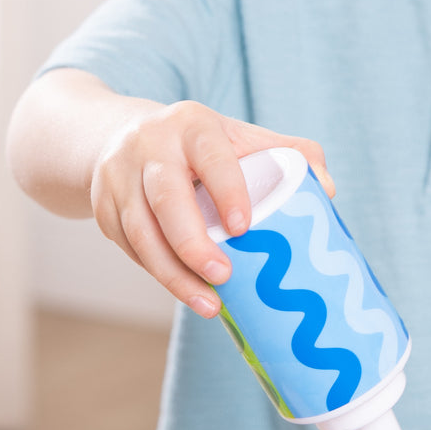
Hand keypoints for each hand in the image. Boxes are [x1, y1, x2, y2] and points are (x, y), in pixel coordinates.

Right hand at [90, 100, 332, 316]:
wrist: (119, 136)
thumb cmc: (198, 147)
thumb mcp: (239, 138)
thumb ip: (289, 154)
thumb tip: (327, 191)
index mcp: (190, 125)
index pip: (209, 155)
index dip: (226, 189)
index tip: (243, 227)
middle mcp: (148, 146)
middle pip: (166, 198)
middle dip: (192, 243)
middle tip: (223, 278)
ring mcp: (118, 178)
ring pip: (141, 232)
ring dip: (173, 274)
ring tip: (208, 304)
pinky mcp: (104, 209)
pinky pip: (132, 250)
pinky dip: (159, 274)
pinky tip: (186, 292)